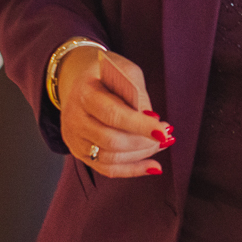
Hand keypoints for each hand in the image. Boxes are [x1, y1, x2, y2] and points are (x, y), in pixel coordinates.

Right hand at [57, 45, 171, 178]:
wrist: (78, 83)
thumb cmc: (106, 76)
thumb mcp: (124, 71)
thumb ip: (137, 93)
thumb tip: (151, 119)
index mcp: (84, 94)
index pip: (112, 114)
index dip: (139, 125)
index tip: (162, 130)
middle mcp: (75, 119)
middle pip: (110, 140)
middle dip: (143, 142)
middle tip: (165, 134)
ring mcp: (75, 139)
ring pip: (110, 158)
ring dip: (141, 154)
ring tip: (160, 144)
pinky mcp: (80, 153)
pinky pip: (107, 169)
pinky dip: (132, 170)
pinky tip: (152, 166)